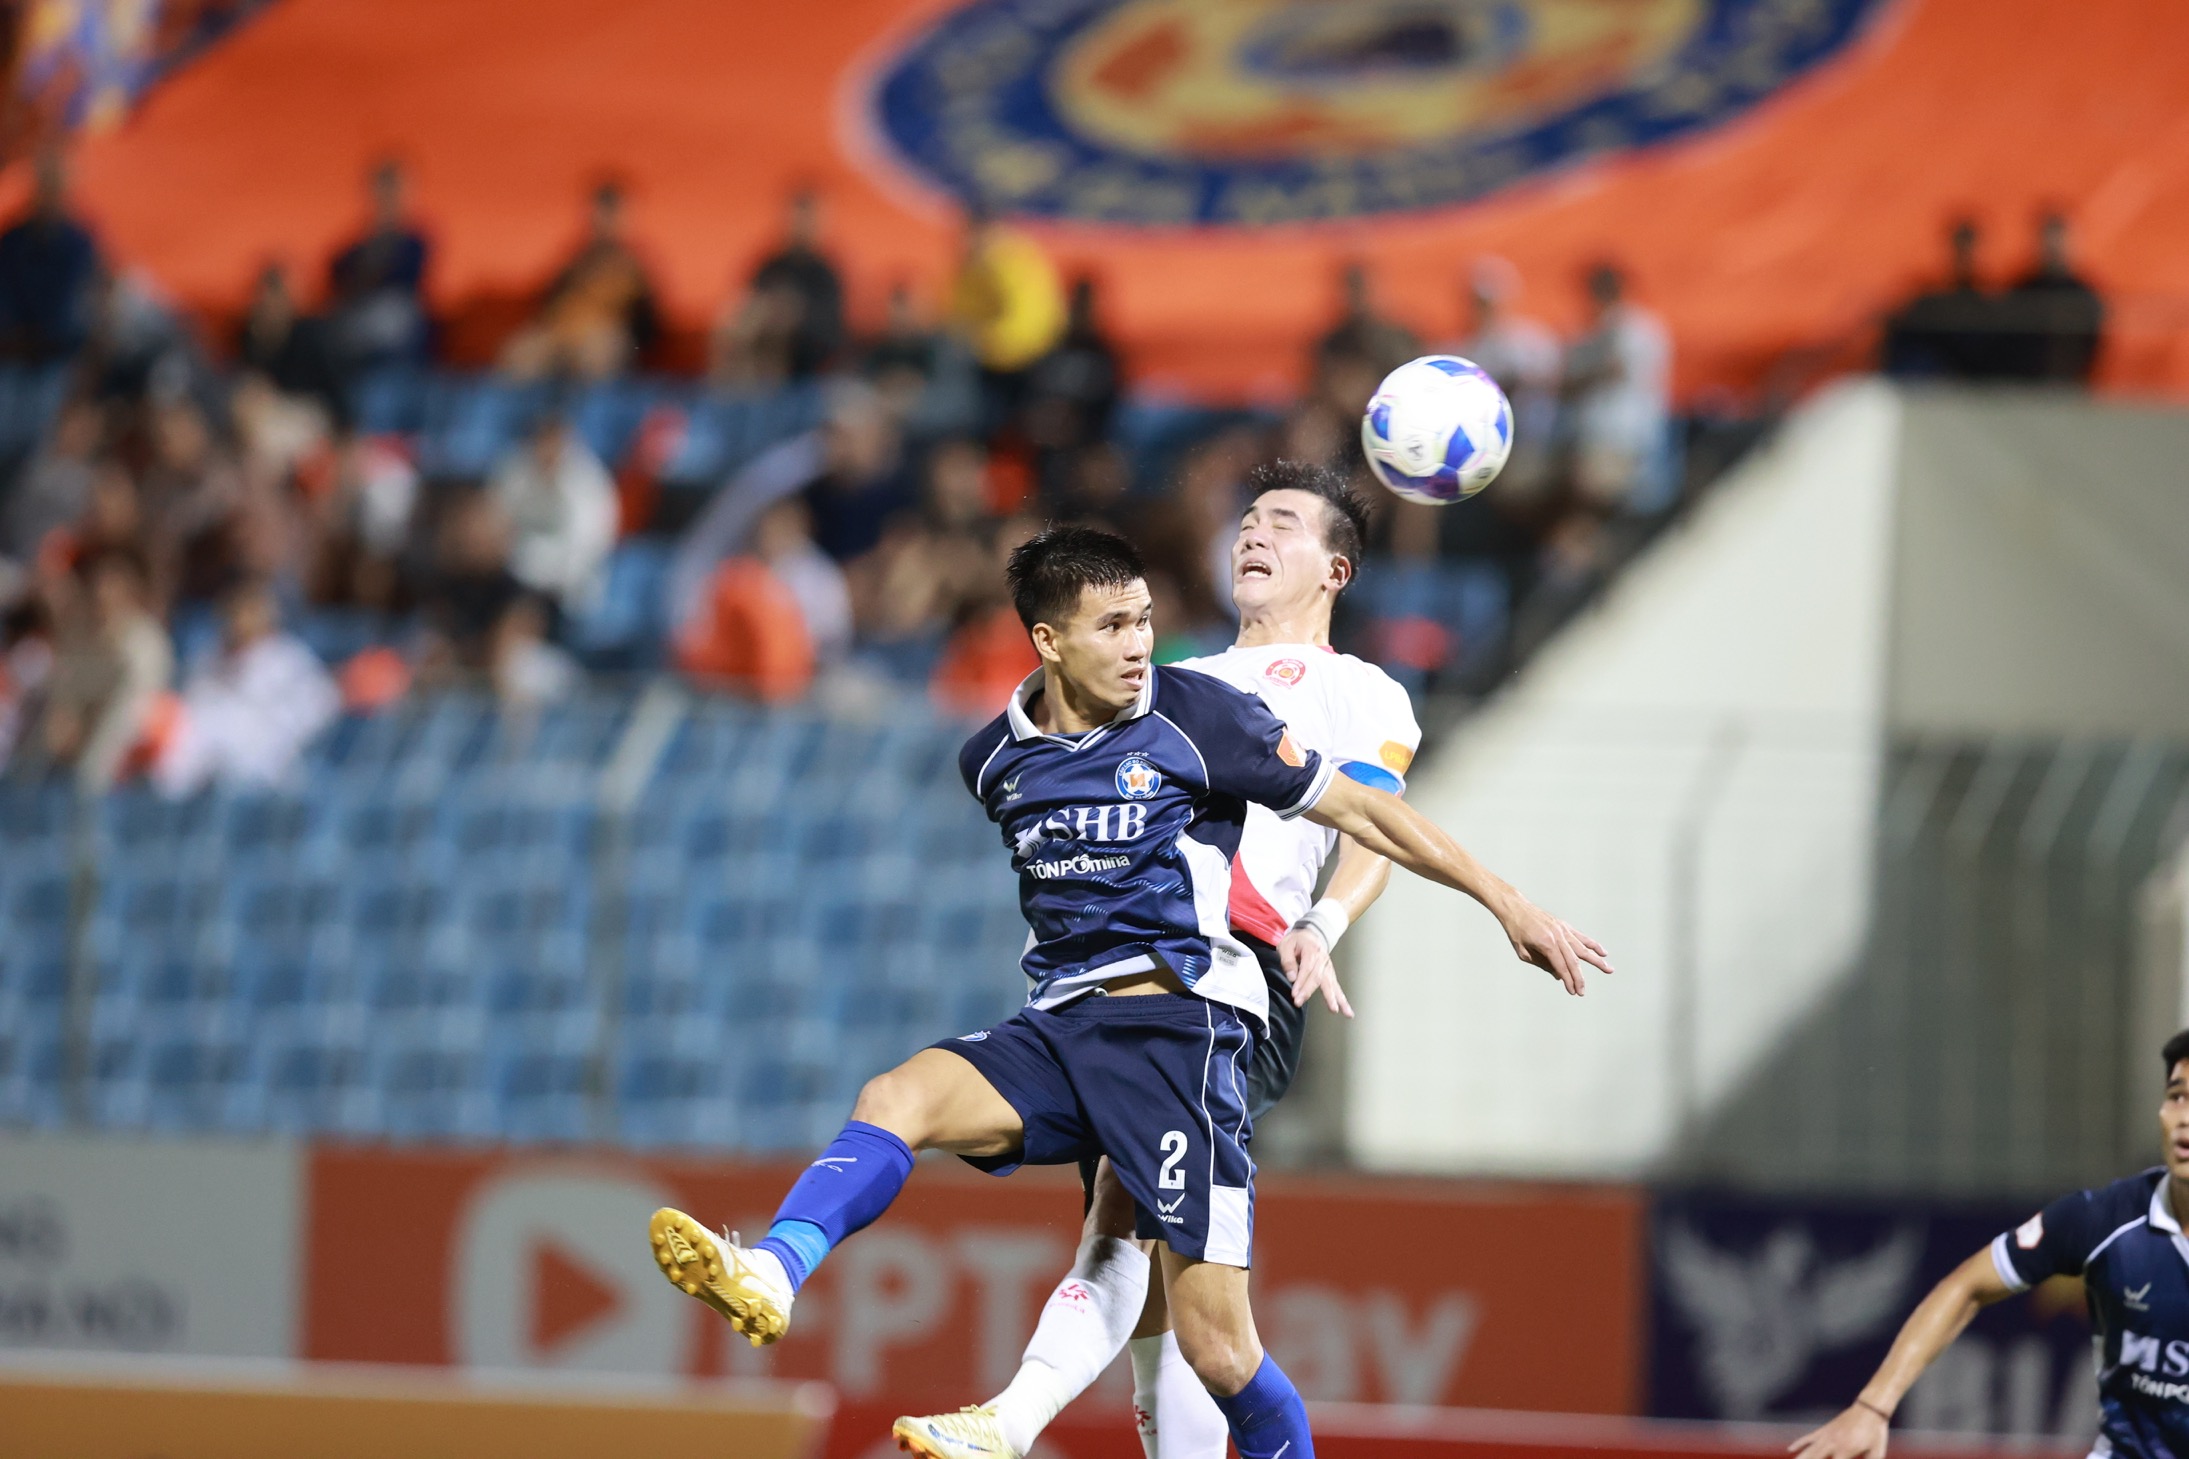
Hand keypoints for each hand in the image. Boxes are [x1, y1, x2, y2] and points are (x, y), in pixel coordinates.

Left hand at [1278, 926, 1352, 1017]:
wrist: (1310, 935)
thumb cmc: (1296, 941)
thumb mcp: (1286, 945)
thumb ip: (1287, 960)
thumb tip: (1292, 977)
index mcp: (1311, 950)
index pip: (1306, 968)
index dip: (1301, 982)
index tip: (1294, 993)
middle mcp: (1322, 959)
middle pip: (1317, 977)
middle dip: (1308, 991)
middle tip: (1299, 1001)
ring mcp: (1328, 967)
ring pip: (1330, 983)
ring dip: (1332, 998)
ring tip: (1335, 1009)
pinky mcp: (1330, 974)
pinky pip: (1336, 987)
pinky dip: (1342, 999)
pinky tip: (1346, 1011)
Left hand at [1496, 893, 1613, 996]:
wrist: (1516, 908)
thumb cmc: (1516, 931)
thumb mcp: (1523, 952)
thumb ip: (1542, 964)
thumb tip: (1559, 975)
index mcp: (1546, 944)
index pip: (1561, 967)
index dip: (1568, 981)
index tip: (1573, 992)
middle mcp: (1557, 936)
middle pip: (1574, 961)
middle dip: (1579, 978)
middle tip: (1583, 991)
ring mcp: (1563, 930)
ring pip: (1582, 948)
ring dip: (1596, 961)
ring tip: (1609, 969)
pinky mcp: (1564, 926)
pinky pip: (1581, 937)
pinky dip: (1593, 945)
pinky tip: (1603, 953)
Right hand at [1789, 1404, 1889, 1458]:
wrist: (1870, 1410)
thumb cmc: (1876, 1433)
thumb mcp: (1877, 1452)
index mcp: (1846, 1450)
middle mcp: (1833, 1444)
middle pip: (1816, 1458)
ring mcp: (1827, 1436)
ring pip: (1809, 1450)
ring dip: (1800, 1458)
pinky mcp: (1825, 1429)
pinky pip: (1809, 1438)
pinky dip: (1799, 1443)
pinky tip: (1791, 1449)